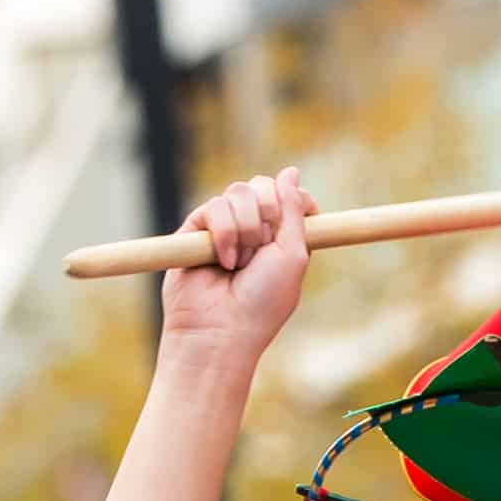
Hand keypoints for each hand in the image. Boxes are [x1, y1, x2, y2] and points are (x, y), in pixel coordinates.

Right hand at [158, 169, 313, 365]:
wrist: (220, 329)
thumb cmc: (263, 301)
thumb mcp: (293, 254)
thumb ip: (294, 210)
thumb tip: (290, 171)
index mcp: (281, 236)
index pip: (290, 194)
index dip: (295, 200)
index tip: (304, 216)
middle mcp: (253, 229)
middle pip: (263, 185)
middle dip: (269, 214)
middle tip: (264, 249)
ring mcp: (224, 228)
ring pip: (239, 192)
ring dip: (247, 228)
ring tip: (239, 263)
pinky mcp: (196, 230)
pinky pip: (215, 206)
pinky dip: (224, 233)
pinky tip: (222, 261)